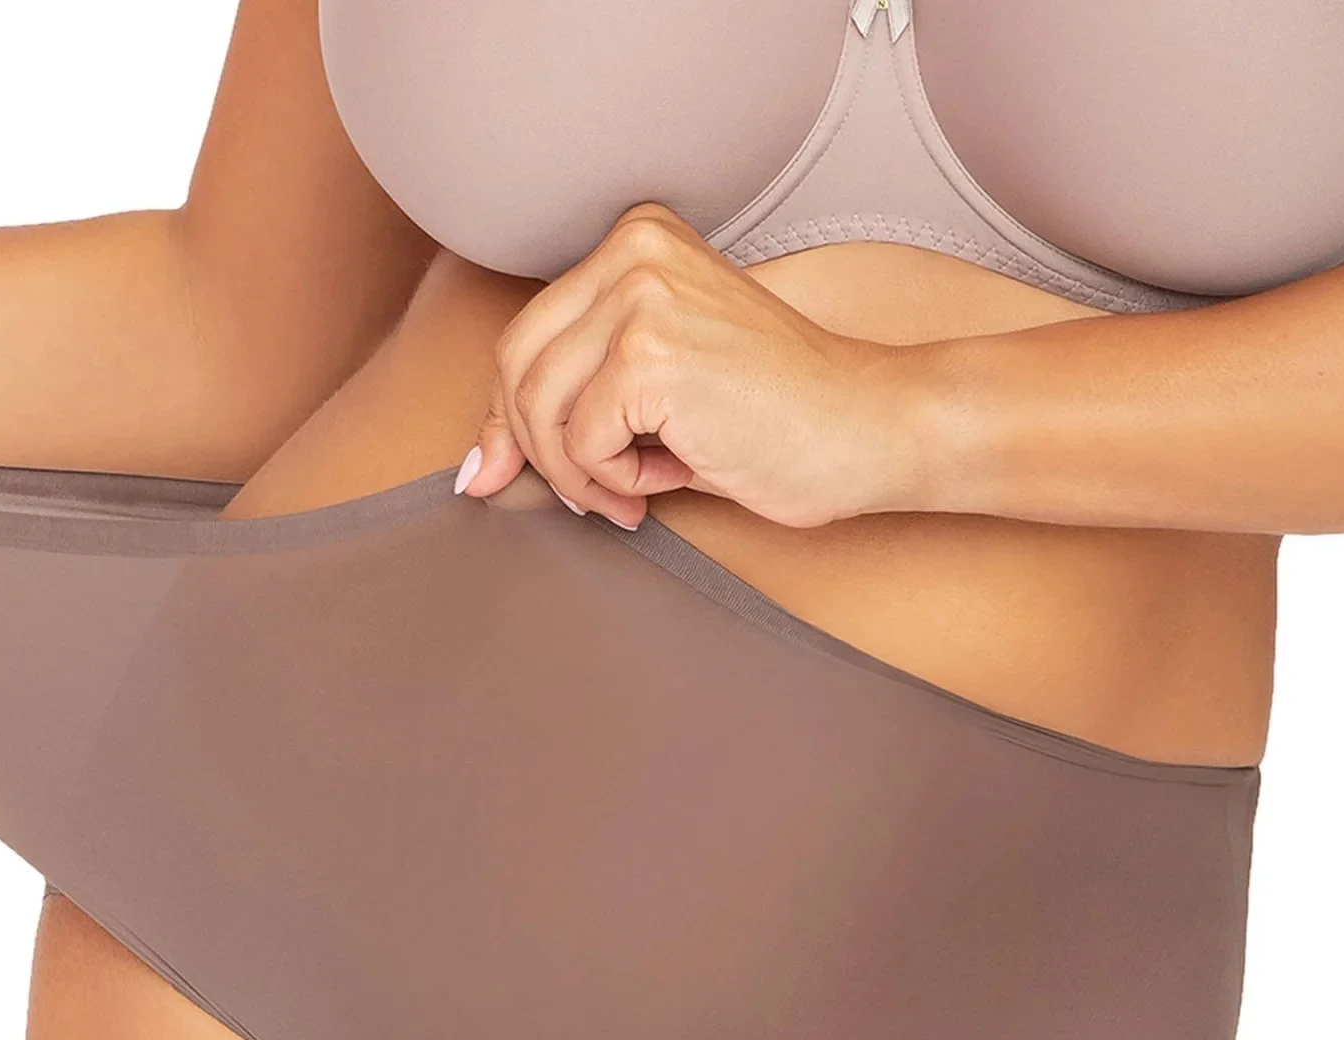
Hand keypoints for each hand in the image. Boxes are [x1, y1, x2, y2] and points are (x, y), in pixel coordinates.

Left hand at [454, 201, 927, 530]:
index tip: (509, 473)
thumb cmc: (776, 417)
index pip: (526, 333)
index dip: (510, 417)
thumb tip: (476, 469)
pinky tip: (667, 478)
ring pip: (539, 409)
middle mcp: (635, 251)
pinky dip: (612, 480)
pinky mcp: (651, 354)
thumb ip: (571, 405)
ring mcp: (641, 297)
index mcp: (637, 240)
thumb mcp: (654, 395)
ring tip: (634, 490)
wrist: (868, 427)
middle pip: (515, 366)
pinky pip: (580, 443)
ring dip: (577, 473)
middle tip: (589, 494)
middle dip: (534, 449)